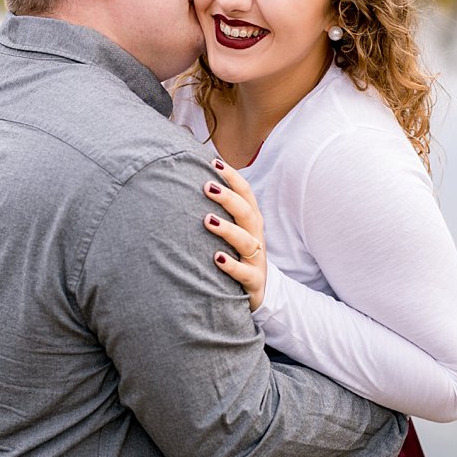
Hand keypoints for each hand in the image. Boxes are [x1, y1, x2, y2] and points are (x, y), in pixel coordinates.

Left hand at [204, 161, 266, 311]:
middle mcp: (256, 237)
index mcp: (252, 222)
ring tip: (207, 220)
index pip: (246, 194)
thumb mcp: (234, 232)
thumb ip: (221, 211)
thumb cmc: (239, 257)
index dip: (233, 178)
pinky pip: (244, 273)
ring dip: (227, 229)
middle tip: (206, 187)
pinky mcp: (254, 281)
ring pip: (246, 241)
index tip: (213, 163)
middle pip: (246, 213)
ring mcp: (256, 260)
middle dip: (228, 198)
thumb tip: (197, 183)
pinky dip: (231, 265)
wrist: (259, 293)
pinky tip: (217, 258)